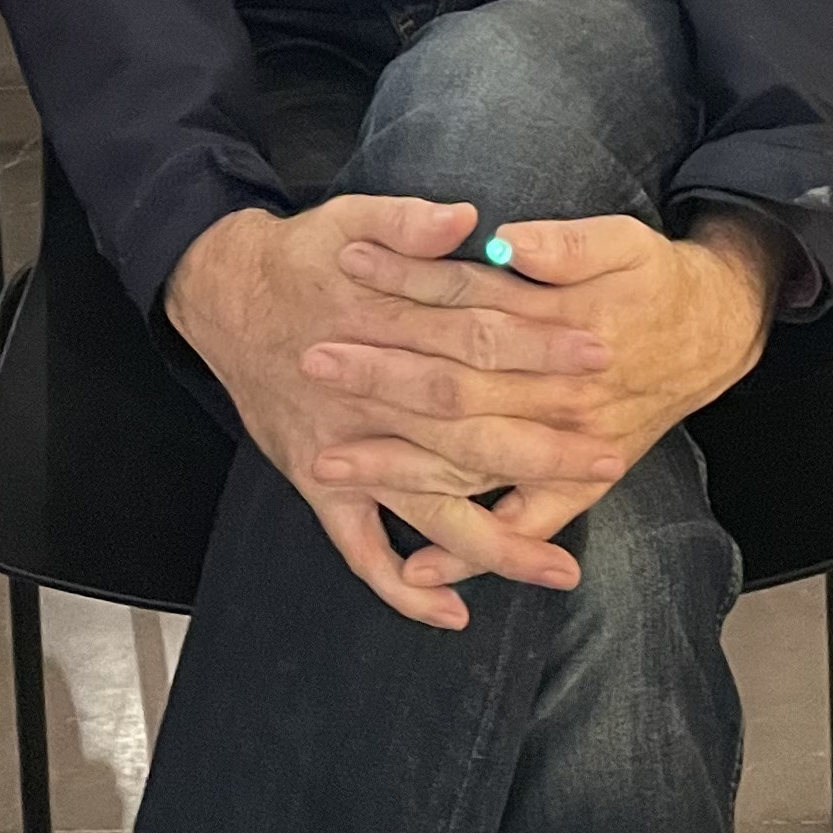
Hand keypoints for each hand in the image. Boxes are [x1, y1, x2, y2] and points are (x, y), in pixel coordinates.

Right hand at [165, 199, 623, 628]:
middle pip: (468, 432)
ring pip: (427, 508)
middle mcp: (373, 400)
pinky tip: (450, 615)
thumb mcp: (349, 217)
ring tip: (559, 569)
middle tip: (608, 462)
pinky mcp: (319, 482)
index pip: (479, 341)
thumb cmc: (302, 257)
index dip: (539, 350)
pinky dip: (400, 587)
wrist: (223, 296)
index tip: (599, 356)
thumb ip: (407, 219)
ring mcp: (346, 452)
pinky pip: (359, 549)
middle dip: (541, 452)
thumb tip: (465, 218)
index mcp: (389, 329)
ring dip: (492, 543)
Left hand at [311, 207, 783, 587]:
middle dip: (380, 379)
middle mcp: (563, 397)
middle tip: (312, 364)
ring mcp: (569, 448)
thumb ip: (566, 245)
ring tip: (324, 463)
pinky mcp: (581, 481)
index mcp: (566, 329)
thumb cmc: (654, 278)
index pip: (467, 308)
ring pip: (472, 464)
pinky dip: (471, 555)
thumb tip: (505, 244)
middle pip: (455, 390)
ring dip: (399, 468)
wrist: (713, 334)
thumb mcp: (623, 240)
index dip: (406, 288)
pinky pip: (520, 527)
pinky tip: (416, 573)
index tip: (346, 268)